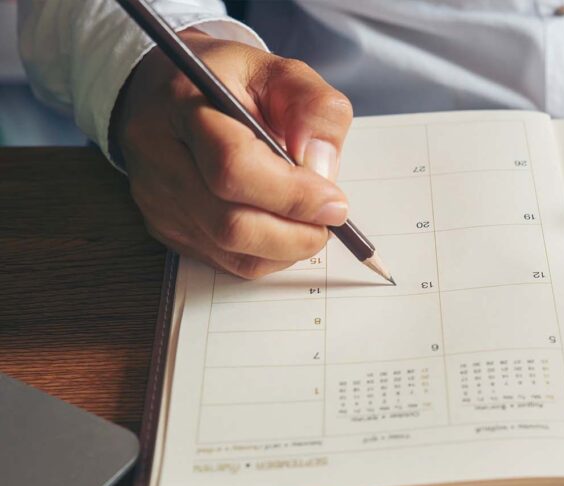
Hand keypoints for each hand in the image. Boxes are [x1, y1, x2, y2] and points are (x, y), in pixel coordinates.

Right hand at [111, 29, 351, 277]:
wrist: (171, 95)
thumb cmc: (232, 84)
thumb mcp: (283, 73)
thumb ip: (315, 110)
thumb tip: (321, 169)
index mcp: (183, 104)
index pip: (233, 167)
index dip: (293, 194)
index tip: (335, 202)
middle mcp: (159, 156)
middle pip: (230, 224)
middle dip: (295, 232)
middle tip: (330, 220)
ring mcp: (157, 199)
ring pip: (231, 252)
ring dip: (286, 248)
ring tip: (311, 222)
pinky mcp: (166, 229)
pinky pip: (227, 262)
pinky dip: (268, 255)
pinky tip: (284, 229)